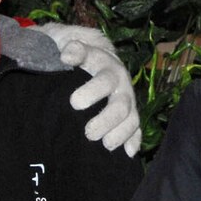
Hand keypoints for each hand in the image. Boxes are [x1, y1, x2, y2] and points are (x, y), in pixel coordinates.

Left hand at [35, 21, 140, 154]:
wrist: (99, 66)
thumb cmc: (76, 61)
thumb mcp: (68, 47)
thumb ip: (66, 47)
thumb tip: (66, 55)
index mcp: (102, 61)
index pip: (93, 58)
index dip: (83, 63)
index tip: (65, 64)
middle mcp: (117, 80)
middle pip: (116, 99)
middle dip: (104, 115)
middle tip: (87, 130)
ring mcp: (126, 99)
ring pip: (128, 116)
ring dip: (118, 131)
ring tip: (105, 144)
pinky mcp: (129, 116)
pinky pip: (135, 129)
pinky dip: (133, 141)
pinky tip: (128, 153)